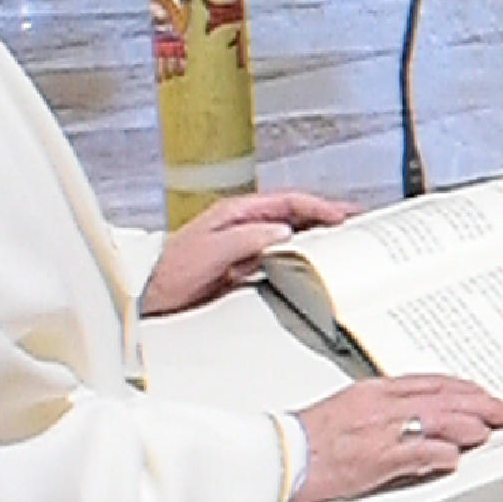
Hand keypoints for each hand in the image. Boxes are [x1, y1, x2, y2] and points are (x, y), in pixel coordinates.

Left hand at [143, 188, 356, 316]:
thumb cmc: (169, 272)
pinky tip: (313, 269)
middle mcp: (241, 226)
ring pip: (288, 236)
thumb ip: (248, 238)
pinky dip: (300, 259)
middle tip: (357, 224)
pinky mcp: (240, 269)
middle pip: (293, 216)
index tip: (344, 217)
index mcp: (236, 213)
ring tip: (344, 245)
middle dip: (326, 218)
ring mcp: (242, 247)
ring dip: (316, 238)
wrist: (146, 299)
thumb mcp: (210, 251)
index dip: (319, 207)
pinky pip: (279, 258)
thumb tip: (284, 231)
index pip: (287, 202)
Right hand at [287, 374, 502, 501]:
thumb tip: (415, 426)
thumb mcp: (348, 412)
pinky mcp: (374, 458)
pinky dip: (440, 454)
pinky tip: (454, 458)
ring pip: (438, 419)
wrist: (274, 458)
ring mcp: (379, 430)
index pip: (432, 383)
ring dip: (469, 424)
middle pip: (443, 397)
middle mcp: (381, 405)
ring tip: (490, 430)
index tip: (485, 395)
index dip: (465, 389)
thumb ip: (383, 414)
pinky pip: (417, 452)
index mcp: (374, 391)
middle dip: (481, 403)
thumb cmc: (304, 442)